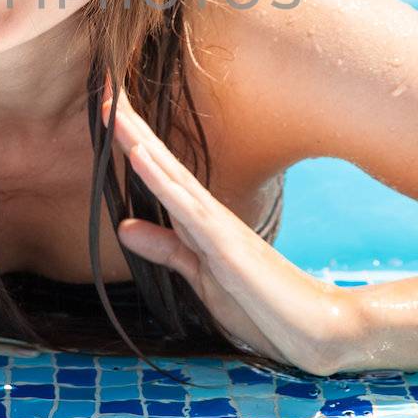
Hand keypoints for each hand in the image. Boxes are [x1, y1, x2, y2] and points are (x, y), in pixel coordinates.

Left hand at [101, 74, 363, 375]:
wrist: (314, 331)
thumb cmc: (261, 305)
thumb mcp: (200, 278)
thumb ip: (167, 251)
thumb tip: (125, 226)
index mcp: (200, 222)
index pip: (158, 174)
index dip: (131, 142)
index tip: (106, 110)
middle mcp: (208, 214)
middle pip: (160, 162)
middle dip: (130, 127)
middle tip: (104, 86)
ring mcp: (218, 226)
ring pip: (170, 174)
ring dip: (139, 141)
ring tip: (112, 109)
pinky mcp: (225, 245)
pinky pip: (185, 206)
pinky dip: (160, 179)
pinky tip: (139, 155)